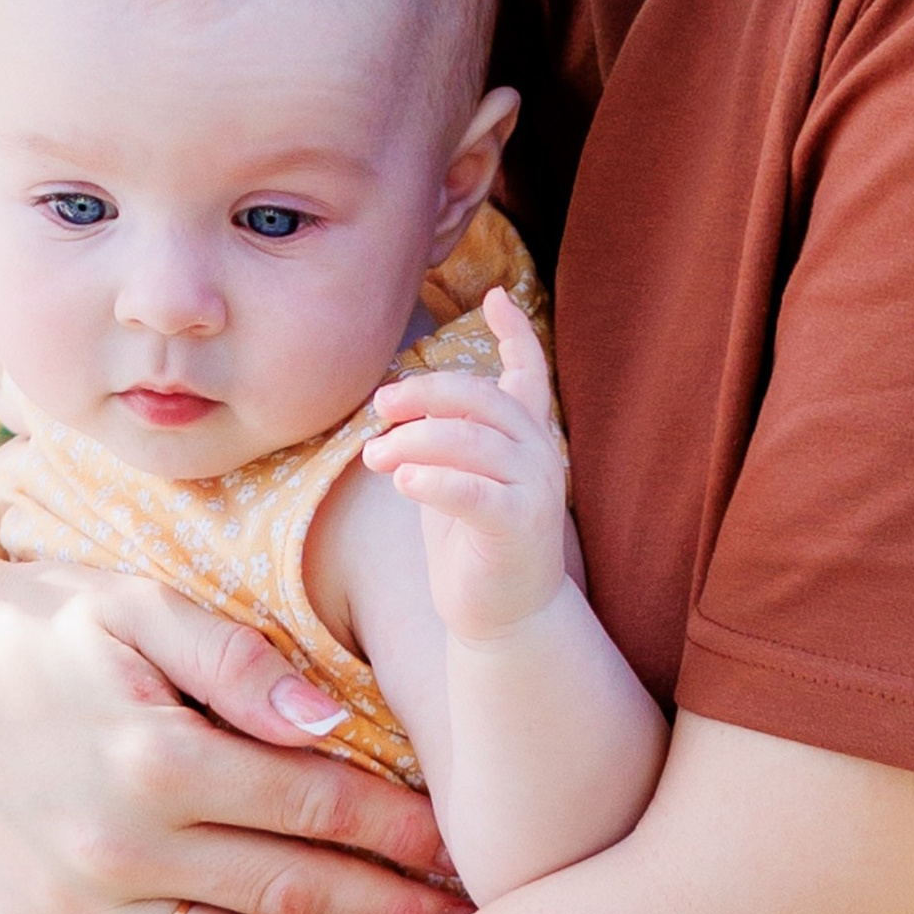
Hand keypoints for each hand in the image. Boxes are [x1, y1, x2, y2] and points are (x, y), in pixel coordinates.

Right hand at [0, 528, 468, 913]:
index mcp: (159, 755)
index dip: (405, 827)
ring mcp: (78, 903)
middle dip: (394, 912)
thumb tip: (330, 720)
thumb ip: (237, 658)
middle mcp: (121, 842)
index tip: (469, 845)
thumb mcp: (136, 604)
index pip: (320, 804)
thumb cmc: (49, 620)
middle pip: (294, 890)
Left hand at [359, 290, 568, 642]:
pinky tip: (403, 480)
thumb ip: (445, 436)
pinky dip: (435, 480)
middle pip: (480, 398)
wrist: (503, 617)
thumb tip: (398, 398)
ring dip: (412, 441)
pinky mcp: (518, 527)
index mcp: (525, 437)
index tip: (497, 296)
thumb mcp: (457, 476)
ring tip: (374, 458)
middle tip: (379, 409)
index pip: (528, 374)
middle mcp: (538, 454)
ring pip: (469, 441)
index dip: (515, 333)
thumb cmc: (471, 544)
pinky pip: (473, 492)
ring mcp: (534, 489)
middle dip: (423, 394)